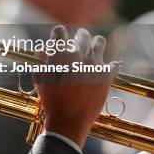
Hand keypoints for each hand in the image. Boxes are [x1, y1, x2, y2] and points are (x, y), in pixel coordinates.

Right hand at [34, 25, 118, 147]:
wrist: (68, 120)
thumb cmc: (51, 100)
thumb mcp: (40, 78)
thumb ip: (43, 61)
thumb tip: (43, 51)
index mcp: (59, 54)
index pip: (60, 32)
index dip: (58, 33)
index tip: (59, 35)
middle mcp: (78, 55)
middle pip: (81, 35)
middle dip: (79, 36)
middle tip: (79, 37)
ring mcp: (94, 64)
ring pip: (100, 42)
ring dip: (96, 43)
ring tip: (95, 46)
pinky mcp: (106, 75)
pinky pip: (114, 63)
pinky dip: (110, 64)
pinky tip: (106, 67)